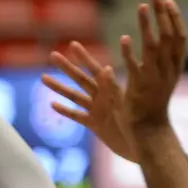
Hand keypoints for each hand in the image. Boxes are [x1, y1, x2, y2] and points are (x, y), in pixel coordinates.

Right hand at [43, 43, 136, 161]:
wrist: (144, 143)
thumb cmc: (140, 122)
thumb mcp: (125, 103)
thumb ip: (113, 87)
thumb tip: (106, 68)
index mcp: (111, 89)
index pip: (94, 69)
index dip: (83, 57)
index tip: (73, 44)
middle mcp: (102, 97)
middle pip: (80, 79)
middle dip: (66, 67)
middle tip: (52, 55)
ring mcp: (97, 110)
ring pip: (74, 95)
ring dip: (59, 87)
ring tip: (43, 77)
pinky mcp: (94, 124)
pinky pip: (77, 116)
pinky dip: (65, 110)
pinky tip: (52, 104)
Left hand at [121, 0, 187, 132]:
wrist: (149, 133)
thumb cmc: (153, 106)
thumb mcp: (164, 80)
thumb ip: (164, 60)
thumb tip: (163, 41)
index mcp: (175, 68)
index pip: (180, 37)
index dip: (175, 18)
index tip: (168, 1)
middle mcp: (167, 71)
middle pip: (169, 36)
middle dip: (163, 14)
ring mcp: (153, 79)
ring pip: (153, 47)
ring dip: (147, 25)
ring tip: (141, 7)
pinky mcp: (138, 89)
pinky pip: (134, 68)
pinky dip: (130, 53)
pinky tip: (124, 38)